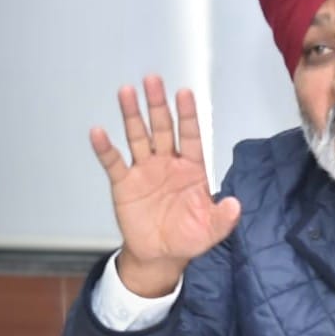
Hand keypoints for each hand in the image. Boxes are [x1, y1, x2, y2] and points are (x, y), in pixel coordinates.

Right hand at [90, 75, 240, 295]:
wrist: (161, 255)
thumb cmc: (188, 237)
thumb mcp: (211, 230)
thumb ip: (224, 218)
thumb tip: (235, 205)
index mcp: (192, 168)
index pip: (191, 135)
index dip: (188, 115)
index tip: (185, 93)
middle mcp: (168, 163)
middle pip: (163, 128)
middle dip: (158, 105)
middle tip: (153, 80)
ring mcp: (145, 171)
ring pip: (138, 136)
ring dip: (132, 115)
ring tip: (126, 92)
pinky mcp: (124, 184)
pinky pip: (113, 162)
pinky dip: (106, 148)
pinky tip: (99, 132)